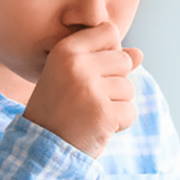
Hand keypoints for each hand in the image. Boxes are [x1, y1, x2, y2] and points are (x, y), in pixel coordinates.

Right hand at [23, 22, 142, 157]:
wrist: (40, 148)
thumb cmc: (57, 109)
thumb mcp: (72, 77)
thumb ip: (105, 61)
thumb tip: (139, 53)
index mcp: (64, 50)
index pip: (108, 31)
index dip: (108, 53)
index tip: (89, 73)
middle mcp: (76, 65)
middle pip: (123, 61)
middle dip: (113, 83)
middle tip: (86, 100)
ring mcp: (90, 89)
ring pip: (128, 88)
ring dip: (115, 105)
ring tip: (89, 114)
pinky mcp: (103, 113)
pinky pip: (130, 112)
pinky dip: (119, 124)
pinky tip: (96, 127)